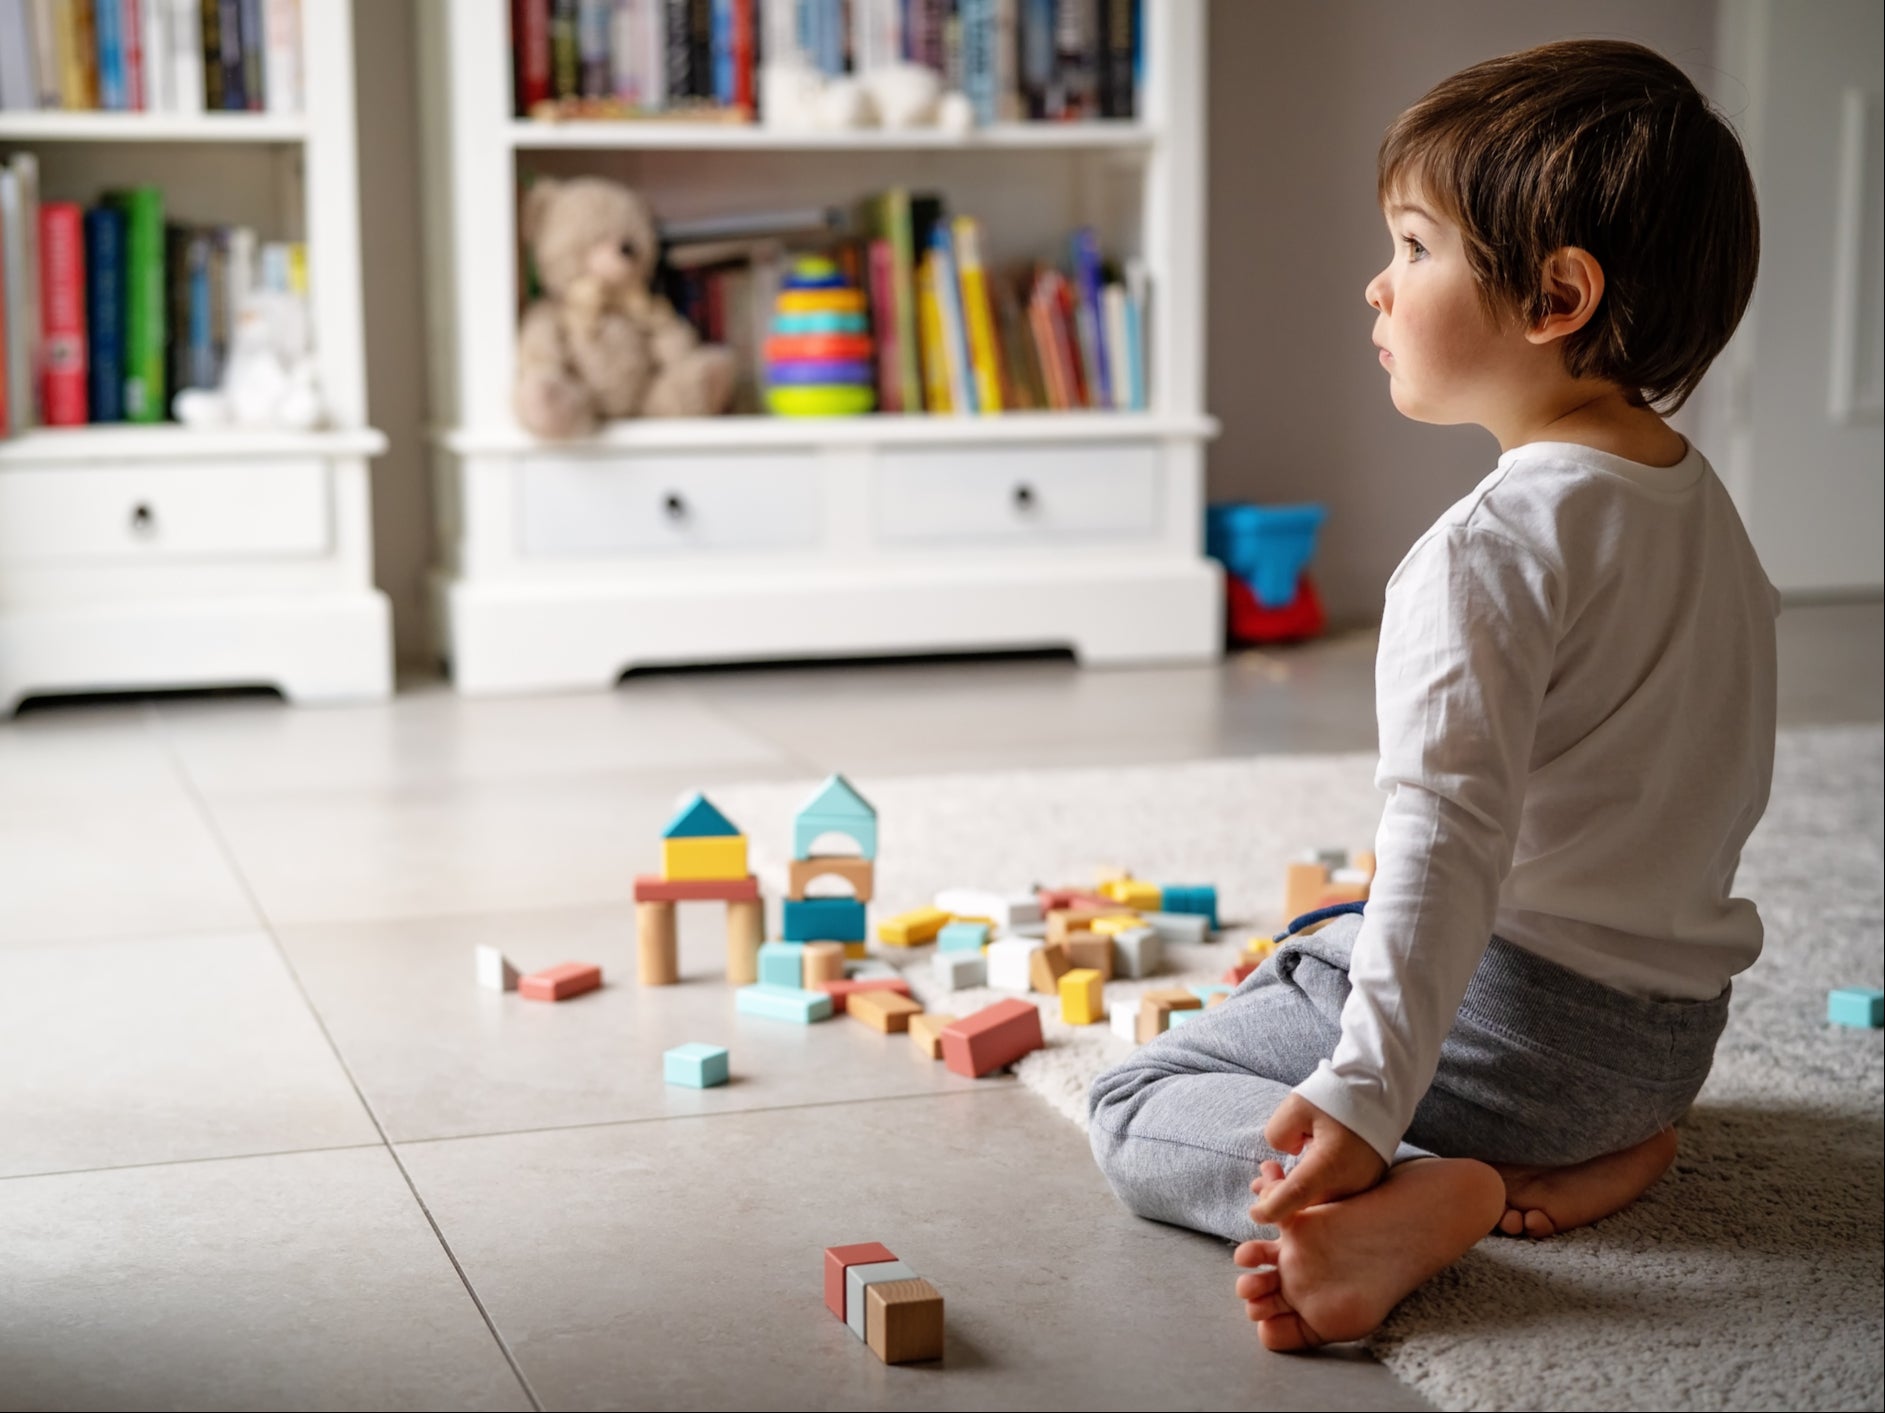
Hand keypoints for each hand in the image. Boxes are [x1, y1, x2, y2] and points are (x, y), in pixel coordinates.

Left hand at [1250, 1093, 1386, 1224]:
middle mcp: (1351, 1181)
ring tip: (1270, 1179)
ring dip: (1295, 1197)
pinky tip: (1295, 1179)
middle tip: (1258, 1183)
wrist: (1375, 1089)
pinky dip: (1314, 1193)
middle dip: (1279, 1199)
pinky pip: (1337, 1198)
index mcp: (1332, 1162)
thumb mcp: (1295, 1107)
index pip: (1297, 1195)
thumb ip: (1279, 1135)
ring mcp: (1363, 1185)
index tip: (1255, 1213)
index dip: (1271, 1208)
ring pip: (1322, 1206)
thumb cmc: (1335, 1095)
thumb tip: (1287, 1154)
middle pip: (1309, 1205)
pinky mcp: (1367, 1183)